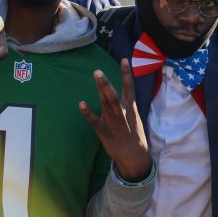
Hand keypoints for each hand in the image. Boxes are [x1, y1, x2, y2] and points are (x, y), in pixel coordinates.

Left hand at [79, 59, 151, 181]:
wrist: (135, 156)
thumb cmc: (133, 135)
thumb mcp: (134, 117)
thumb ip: (124, 105)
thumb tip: (117, 93)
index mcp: (130, 108)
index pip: (129, 88)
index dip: (127, 74)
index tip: (124, 59)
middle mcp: (122, 112)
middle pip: (114, 95)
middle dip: (106, 83)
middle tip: (97, 71)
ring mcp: (114, 122)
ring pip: (107, 103)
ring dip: (101, 89)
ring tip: (96, 76)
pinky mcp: (105, 132)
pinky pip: (96, 121)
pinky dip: (88, 113)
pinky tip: (82, 104)